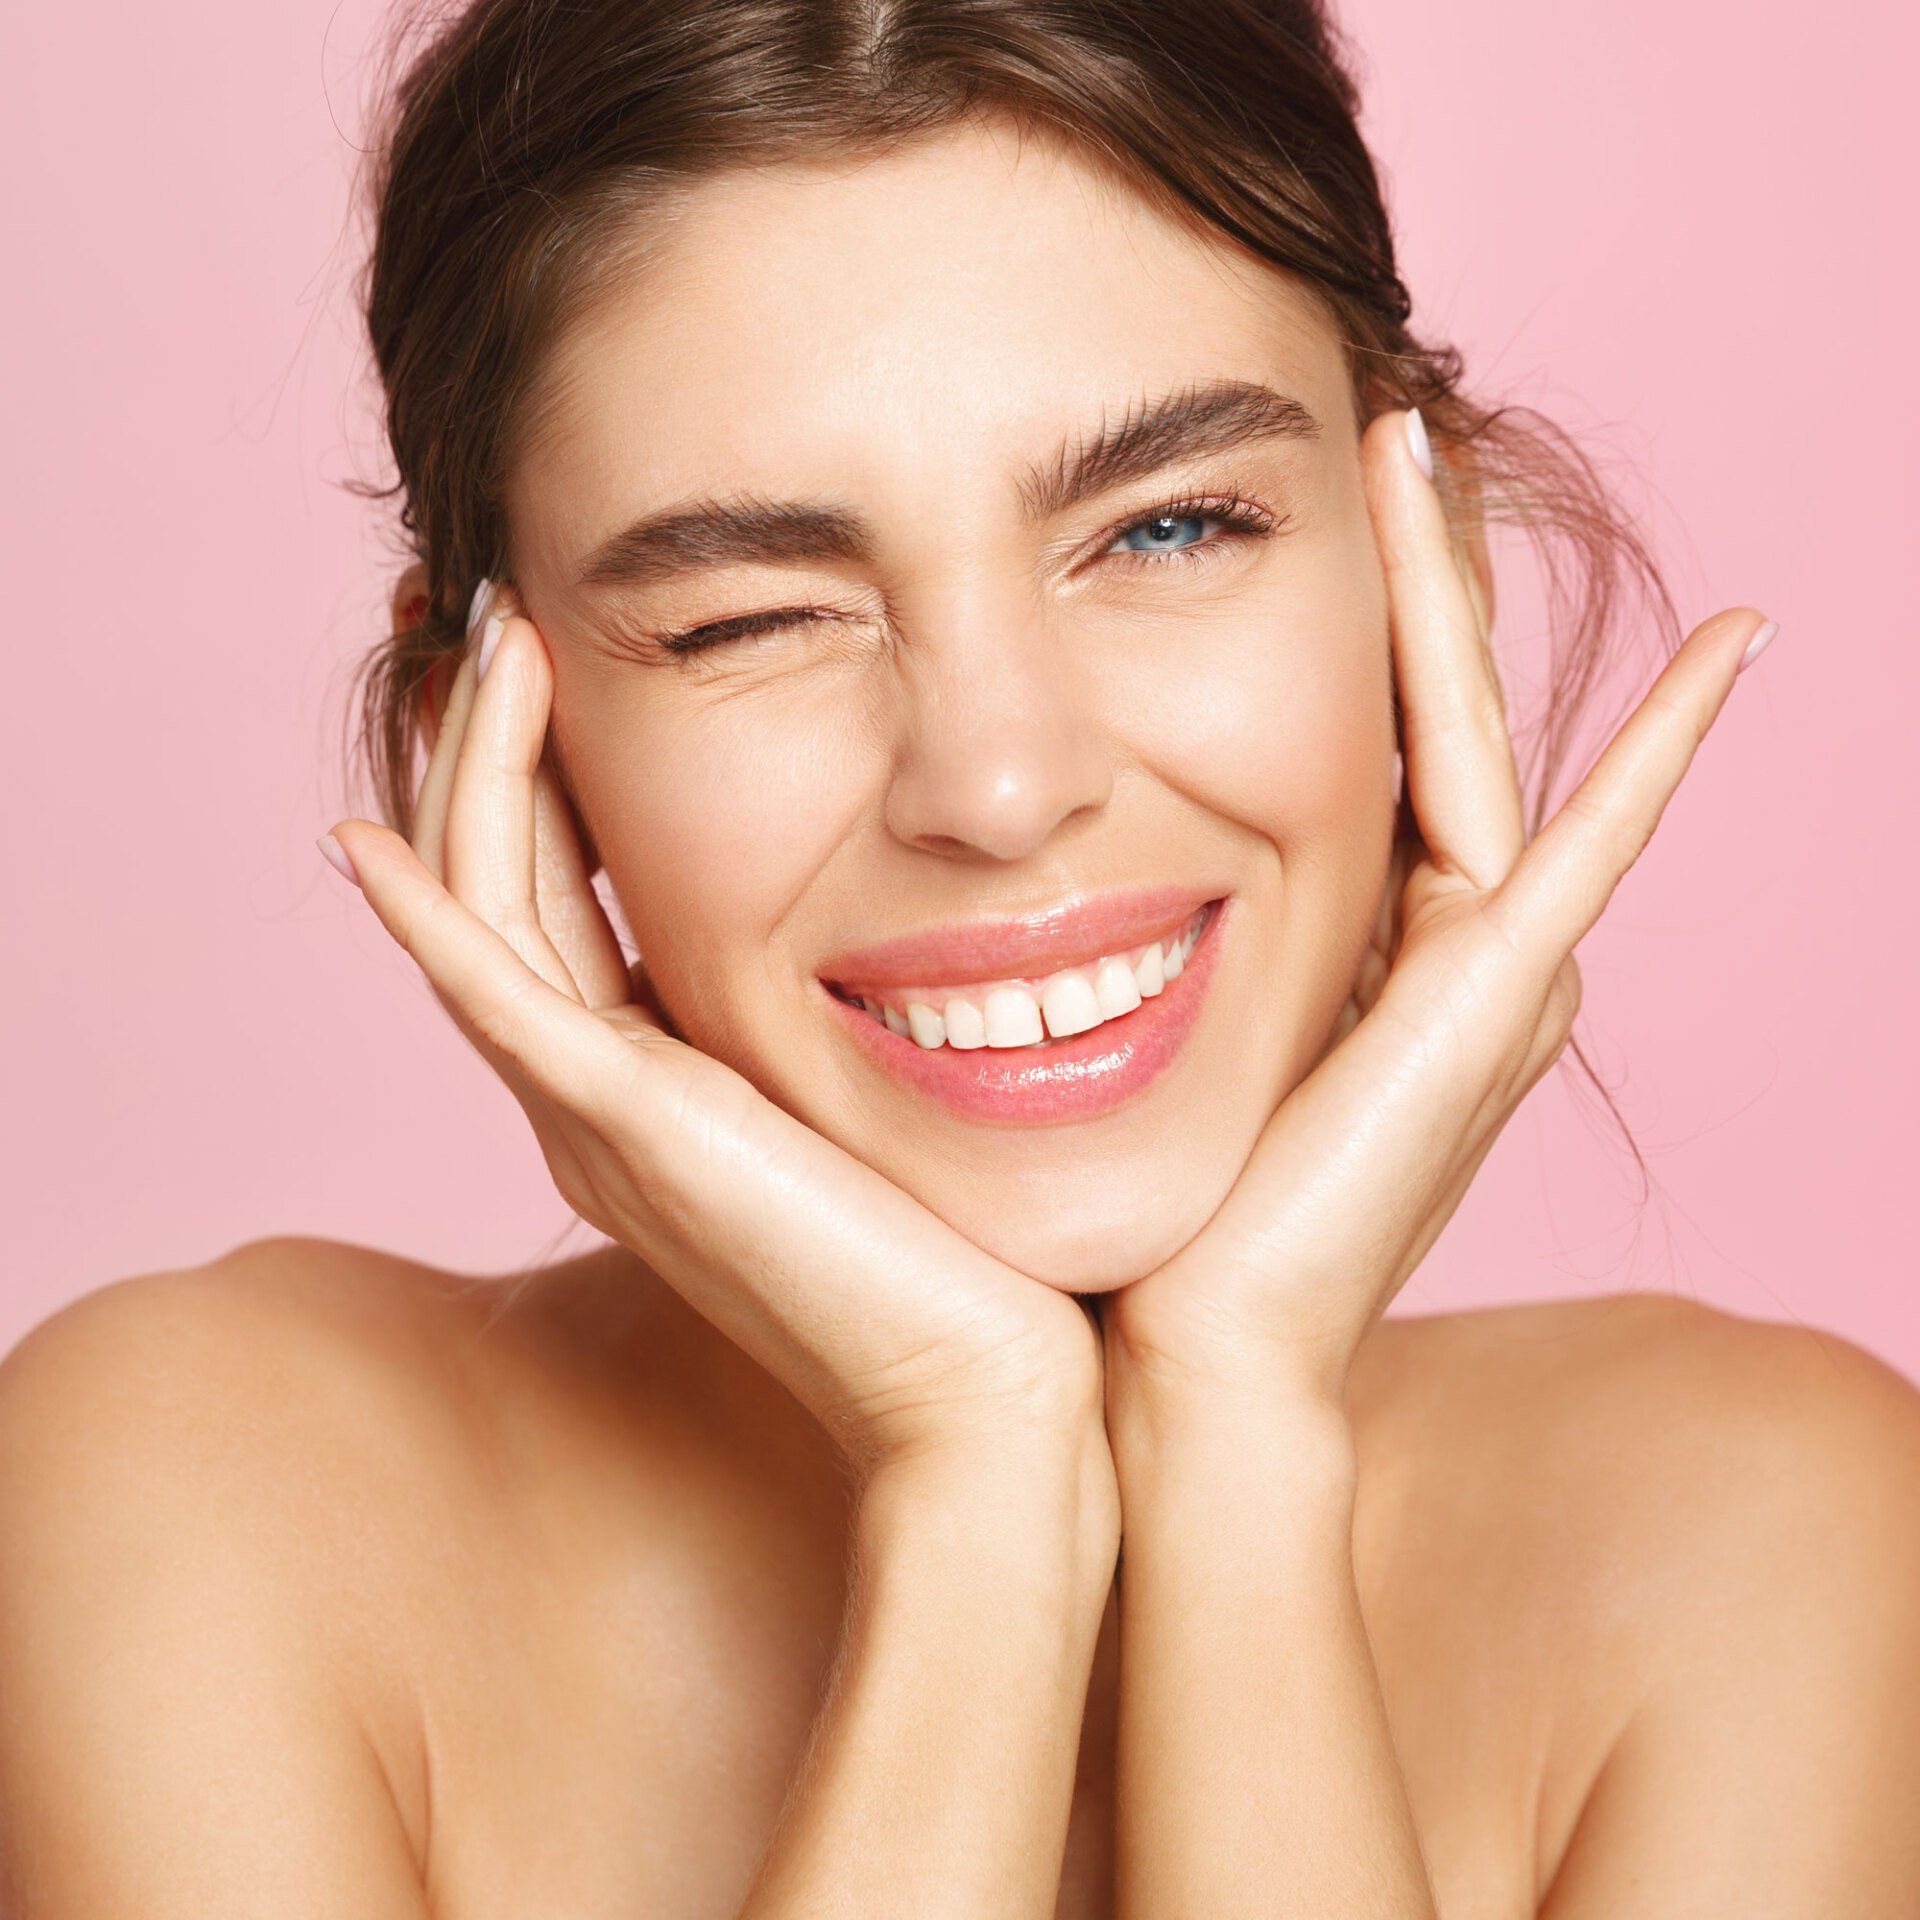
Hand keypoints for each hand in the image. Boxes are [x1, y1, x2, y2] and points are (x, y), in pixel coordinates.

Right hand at [321, 593, 1104, 1481]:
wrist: (984, 1392)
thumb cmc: (966, 1248)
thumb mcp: (876, 1098)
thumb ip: (841, 1017)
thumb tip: (909, 916)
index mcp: (656, 1085)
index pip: (561, 900)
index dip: (543, 775)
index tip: (560, 657)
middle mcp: (599, 1102)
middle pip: (501, 888)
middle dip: (489, 747)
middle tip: (494, 613)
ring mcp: (596, 1121)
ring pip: (483, 914)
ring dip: (474, 775)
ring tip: (491, 638)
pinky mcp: (626, 1133)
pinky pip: (492, 999)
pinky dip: (429, 916)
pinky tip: (373, 839)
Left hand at [1105, 409, 1776, 1408]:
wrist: (1183, 1358)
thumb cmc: (1131, 1216)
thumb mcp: (1127, 1038)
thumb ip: (1110, 943)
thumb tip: (997, 850)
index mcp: (1354, 955)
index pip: (1352, 745)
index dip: (1333, 623)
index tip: (1292, 496)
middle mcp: (1442, 953)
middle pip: (1426, 719)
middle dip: (1404, 577)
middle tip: (1385, 426)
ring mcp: (1488, 970)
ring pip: (1479, 741)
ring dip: (1454, 601)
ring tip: (1427, 453)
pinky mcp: (1506, 997)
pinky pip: (1597, 841)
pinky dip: (1666, 750)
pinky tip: (1736, 647)